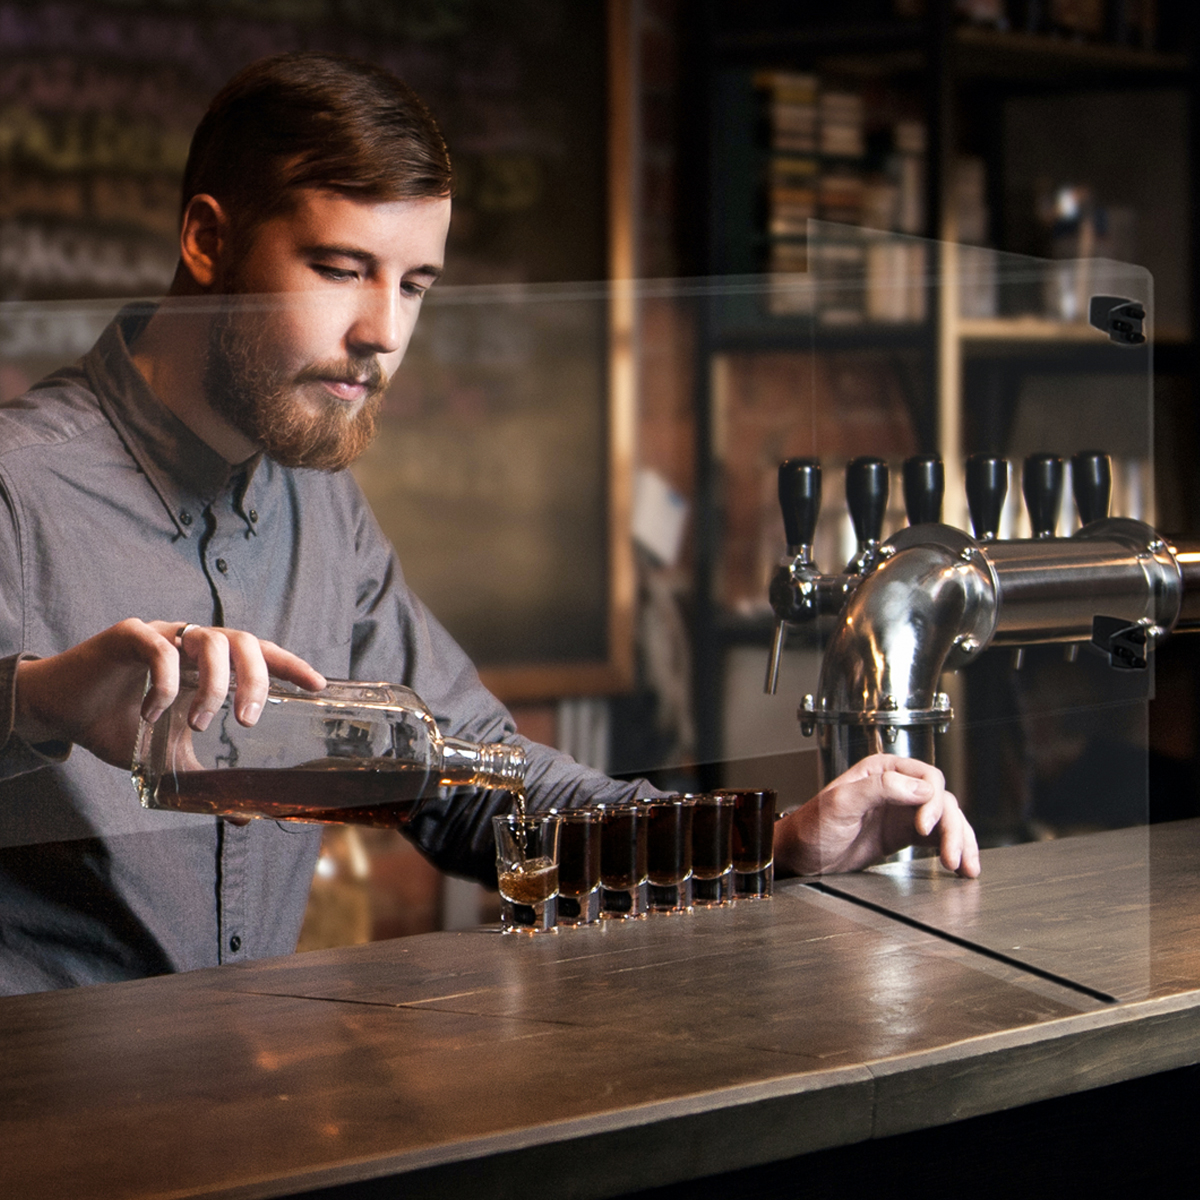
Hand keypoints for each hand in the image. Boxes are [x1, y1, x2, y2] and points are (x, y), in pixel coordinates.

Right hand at [14, 619, 325, 769]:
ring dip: (213, 685)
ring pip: (209, 639)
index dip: (290, 665)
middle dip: (255, 680)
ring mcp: (163, 635)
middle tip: (248, 722)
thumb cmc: (120, 727)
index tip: (319, 686)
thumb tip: (244, 817)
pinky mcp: (129, 634)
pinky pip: (159, 648)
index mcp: (209, 665)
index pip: (261, 654)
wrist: (62, 712)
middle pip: (243, 640)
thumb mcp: (171, 760)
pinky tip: (151, 717)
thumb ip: (206, 780)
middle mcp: (192, 643)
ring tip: (200, 724)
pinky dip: (163, 686)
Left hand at [773, 753, 979, 877]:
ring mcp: (903, 811)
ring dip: (961, 841)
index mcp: (882, 771)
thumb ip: (879, 789)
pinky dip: (953, 849)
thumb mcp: (841, 803)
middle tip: (953, 857)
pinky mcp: (904, 834)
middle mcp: (897, 787)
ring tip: (967, 867)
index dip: (932, 801)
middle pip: (942, 801)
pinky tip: (963, 865)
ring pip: (946, 820)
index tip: (923, 825)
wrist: (799, 855)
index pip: (926, 777)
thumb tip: (922, 788)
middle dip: (953, 828)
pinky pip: (937, 837)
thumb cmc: (811, 826)